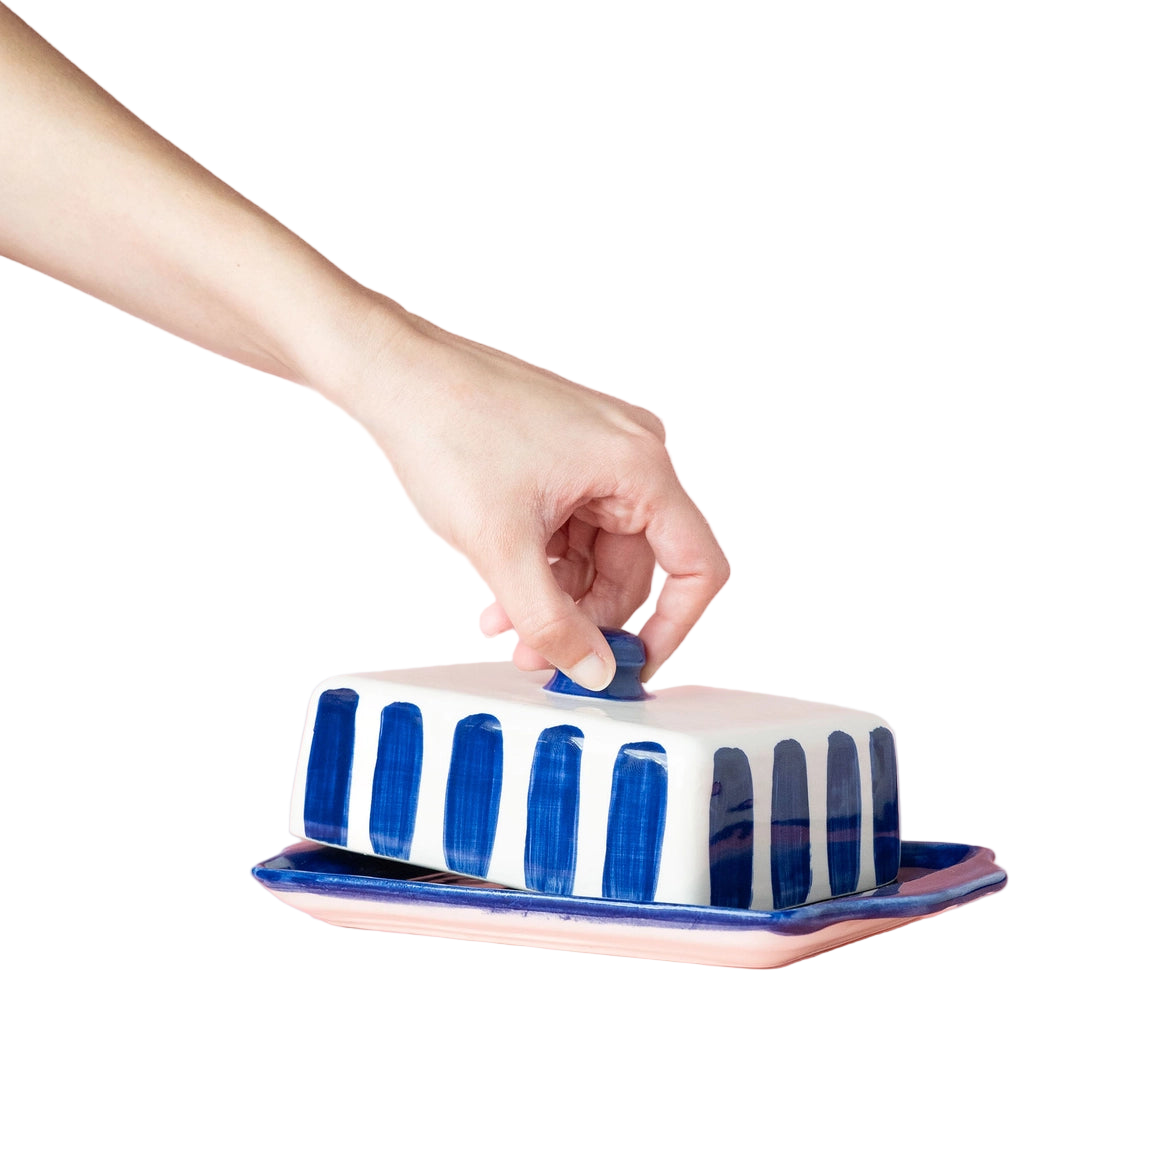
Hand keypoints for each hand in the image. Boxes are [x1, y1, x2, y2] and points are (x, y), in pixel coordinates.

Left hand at [345, 305, 730, 688]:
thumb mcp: (501, 549)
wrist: (396, 375)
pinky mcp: (568, 457)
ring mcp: (599, 453)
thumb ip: (551, 623)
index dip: (672, 627)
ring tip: (504, 619)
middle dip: (587, 619)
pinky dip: (544, 566)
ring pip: (599, 556)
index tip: (632, 664)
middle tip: (541, 654)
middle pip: (639, 569)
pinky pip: (575, 531)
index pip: (697, 566)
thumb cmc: (447, 429)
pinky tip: (501, 590)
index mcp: (639, 466)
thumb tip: (592, 670)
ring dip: (556, 597)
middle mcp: (631, 454)